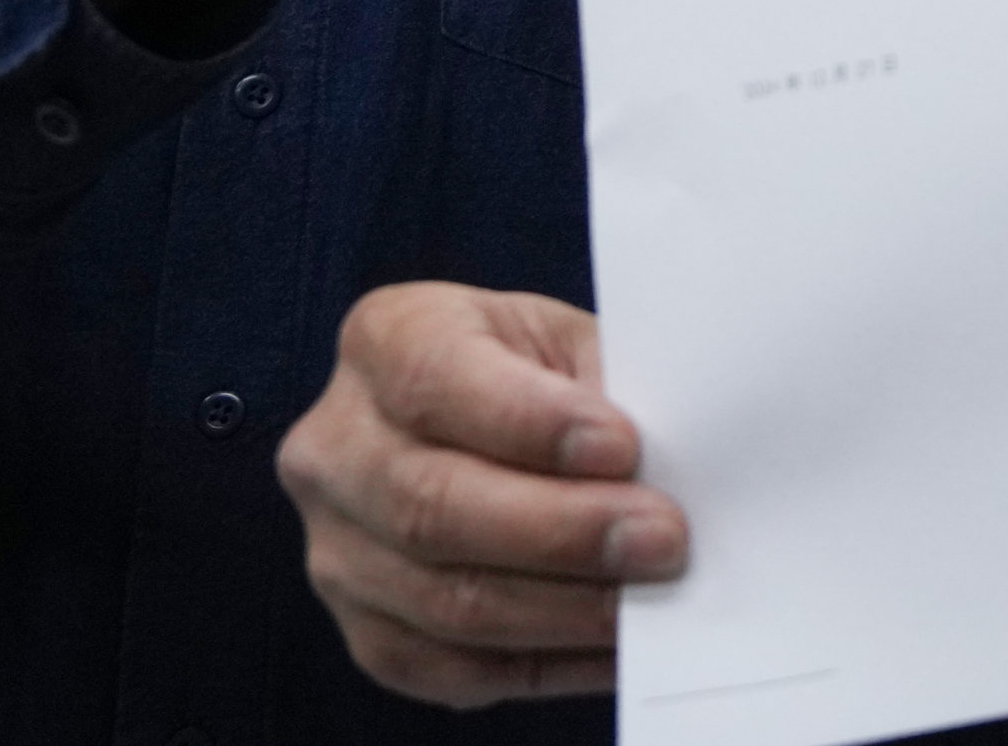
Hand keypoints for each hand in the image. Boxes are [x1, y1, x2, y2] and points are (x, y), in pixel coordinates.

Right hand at [279, 282, 685, 705]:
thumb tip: (672, 466)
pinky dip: (541, 661)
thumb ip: (606, 391)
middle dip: (562, 529)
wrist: (493, 428)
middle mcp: (336, 445)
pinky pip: (448, 668)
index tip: (622, 446)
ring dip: (562, 606)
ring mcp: (337, 548)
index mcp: (387, 339)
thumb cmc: (543, 377)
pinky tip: (609, 645)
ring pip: (442, 599)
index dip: (530, 420)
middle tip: (661, 537)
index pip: (435, 379)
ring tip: (646, 595)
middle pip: (431, 505)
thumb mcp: (572, 345)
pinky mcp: (366, 631)